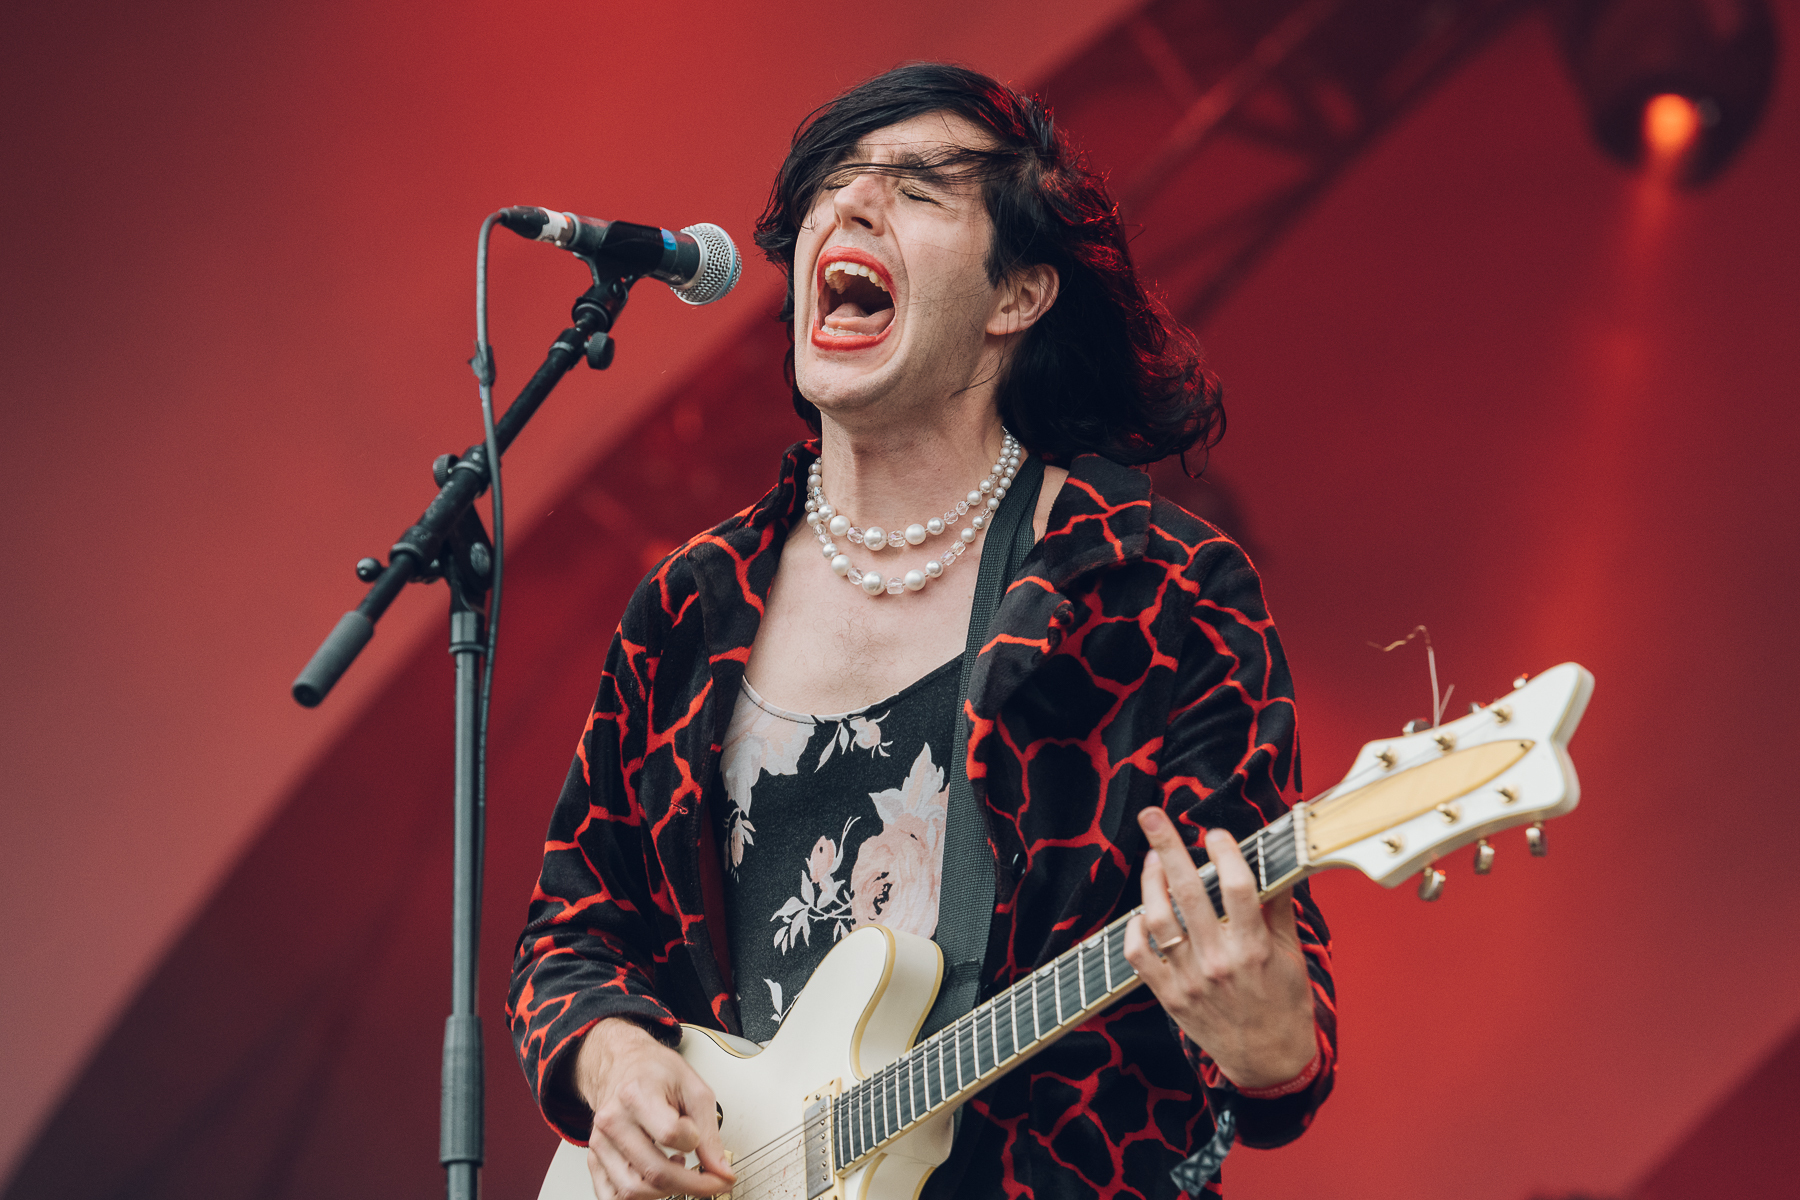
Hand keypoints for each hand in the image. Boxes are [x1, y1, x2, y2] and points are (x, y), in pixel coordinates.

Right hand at [574, 1018, 735, 1199]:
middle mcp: (613, 1120)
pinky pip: (612, 1196)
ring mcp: (600, 1142)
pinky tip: (655, 1181)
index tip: (703, 1141)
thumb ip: (709, 1133)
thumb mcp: (693, 1089)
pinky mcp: (595, 1158)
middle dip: (692, 1184)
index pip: (670, 1134)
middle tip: (711, 1181)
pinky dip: (640, 1197)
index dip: (695, 1143)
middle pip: (653, 1171)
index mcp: (637, 1094)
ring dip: (665, 1191)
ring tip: (677, 1169)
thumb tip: (722, 1171)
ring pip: (632, 1190)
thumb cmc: (656, 1072)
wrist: (622, 1065)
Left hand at [1124, 808, 1317, 1089]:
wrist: (1269, 1062)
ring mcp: (1190, 979)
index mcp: (1255, 948)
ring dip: (1150, 883)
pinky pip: (1139, 956)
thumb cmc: (1284, 1004)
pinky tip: (1142, 912)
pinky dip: (1135, 929)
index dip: (1226, 853)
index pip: (1239, 887)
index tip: (1216, 832)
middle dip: (1168, 848)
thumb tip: (1275, 864)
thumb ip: (1278, 909)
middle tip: (1152, 816)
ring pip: (1158, 919)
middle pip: (1188, 892)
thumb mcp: (1293, 955)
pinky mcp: (1170, 995)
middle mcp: (1219, 961)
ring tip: (1152, 859)